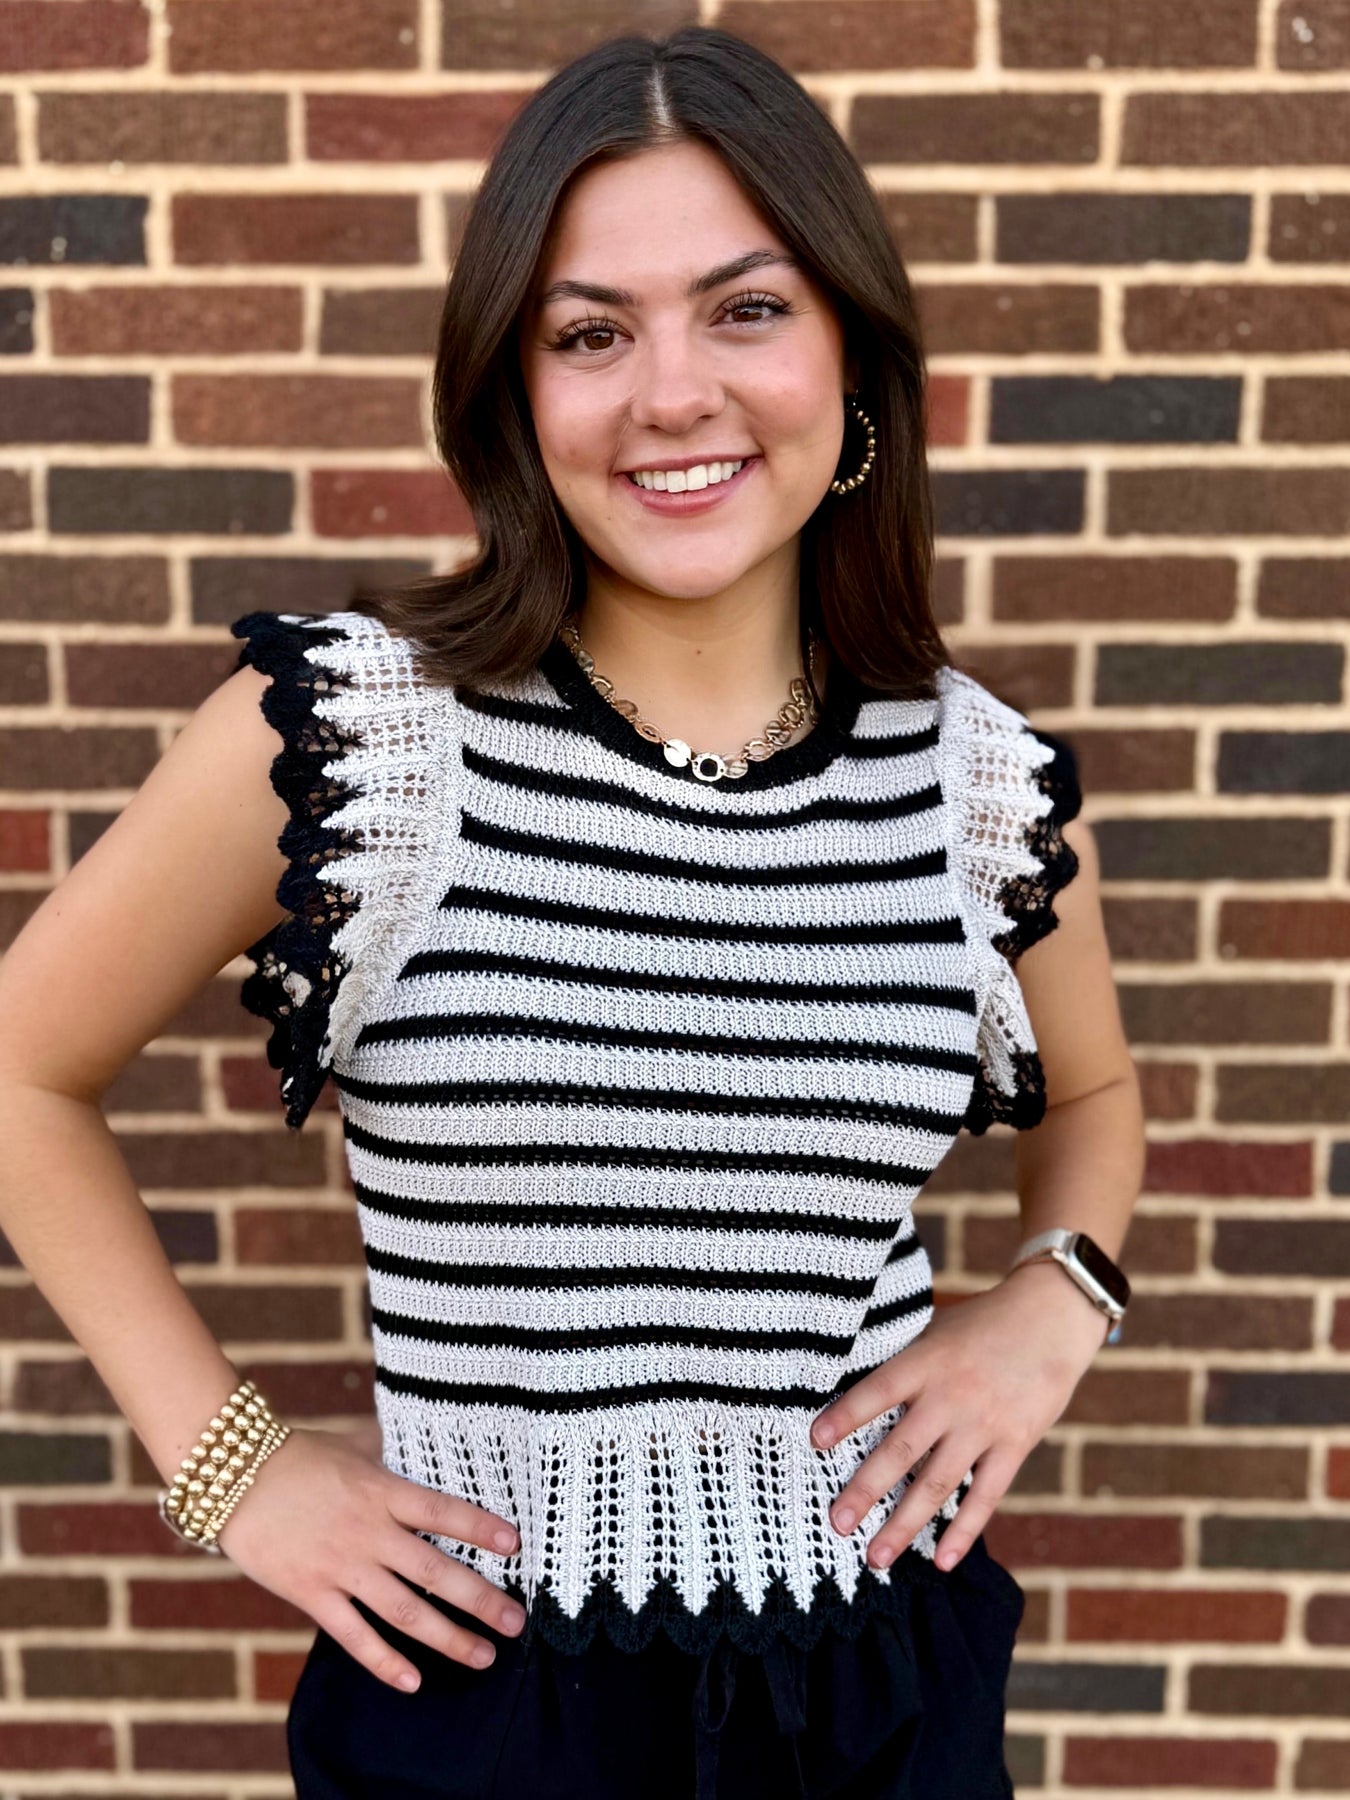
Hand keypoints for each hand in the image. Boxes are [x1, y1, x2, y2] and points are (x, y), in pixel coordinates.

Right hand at [211, 1423, 525, 1693]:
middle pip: (436, 1571)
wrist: (233, 1478)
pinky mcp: (312, 1594)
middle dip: (481, 1599)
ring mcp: (342, 1567)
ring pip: (406, 1611)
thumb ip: (391, 1449)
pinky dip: (384, 1661)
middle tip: (516, 1621)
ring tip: (483, 1655)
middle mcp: (369, 1532)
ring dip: (449, 1637)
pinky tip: (414, 1681)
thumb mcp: (354, 1444)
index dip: (480, 1528)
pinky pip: (355, 1636)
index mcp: (383, 1490)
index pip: (443, 1511)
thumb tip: (426, 1437)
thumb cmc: (298, 1455)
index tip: (515, 1545)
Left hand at [809, 1264, 1110, 1572]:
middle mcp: (952, 1396)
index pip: (879, 1390)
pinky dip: (963, 1531)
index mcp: (927, 1361)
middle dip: (865, 1489)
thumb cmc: (983, 1323)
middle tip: (836, 1523)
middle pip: (902, 1450)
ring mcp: (984, 1425)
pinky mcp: (1014, 1445)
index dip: (846, 1415)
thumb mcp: (937, 1329)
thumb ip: (905, 1362)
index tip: (816, 1441)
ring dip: (904, 1524)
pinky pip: (985, 1496)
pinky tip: (941, 1560)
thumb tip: (857, 1395)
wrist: (1052, 1318)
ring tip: (876, 1558)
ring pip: (937, 1483)